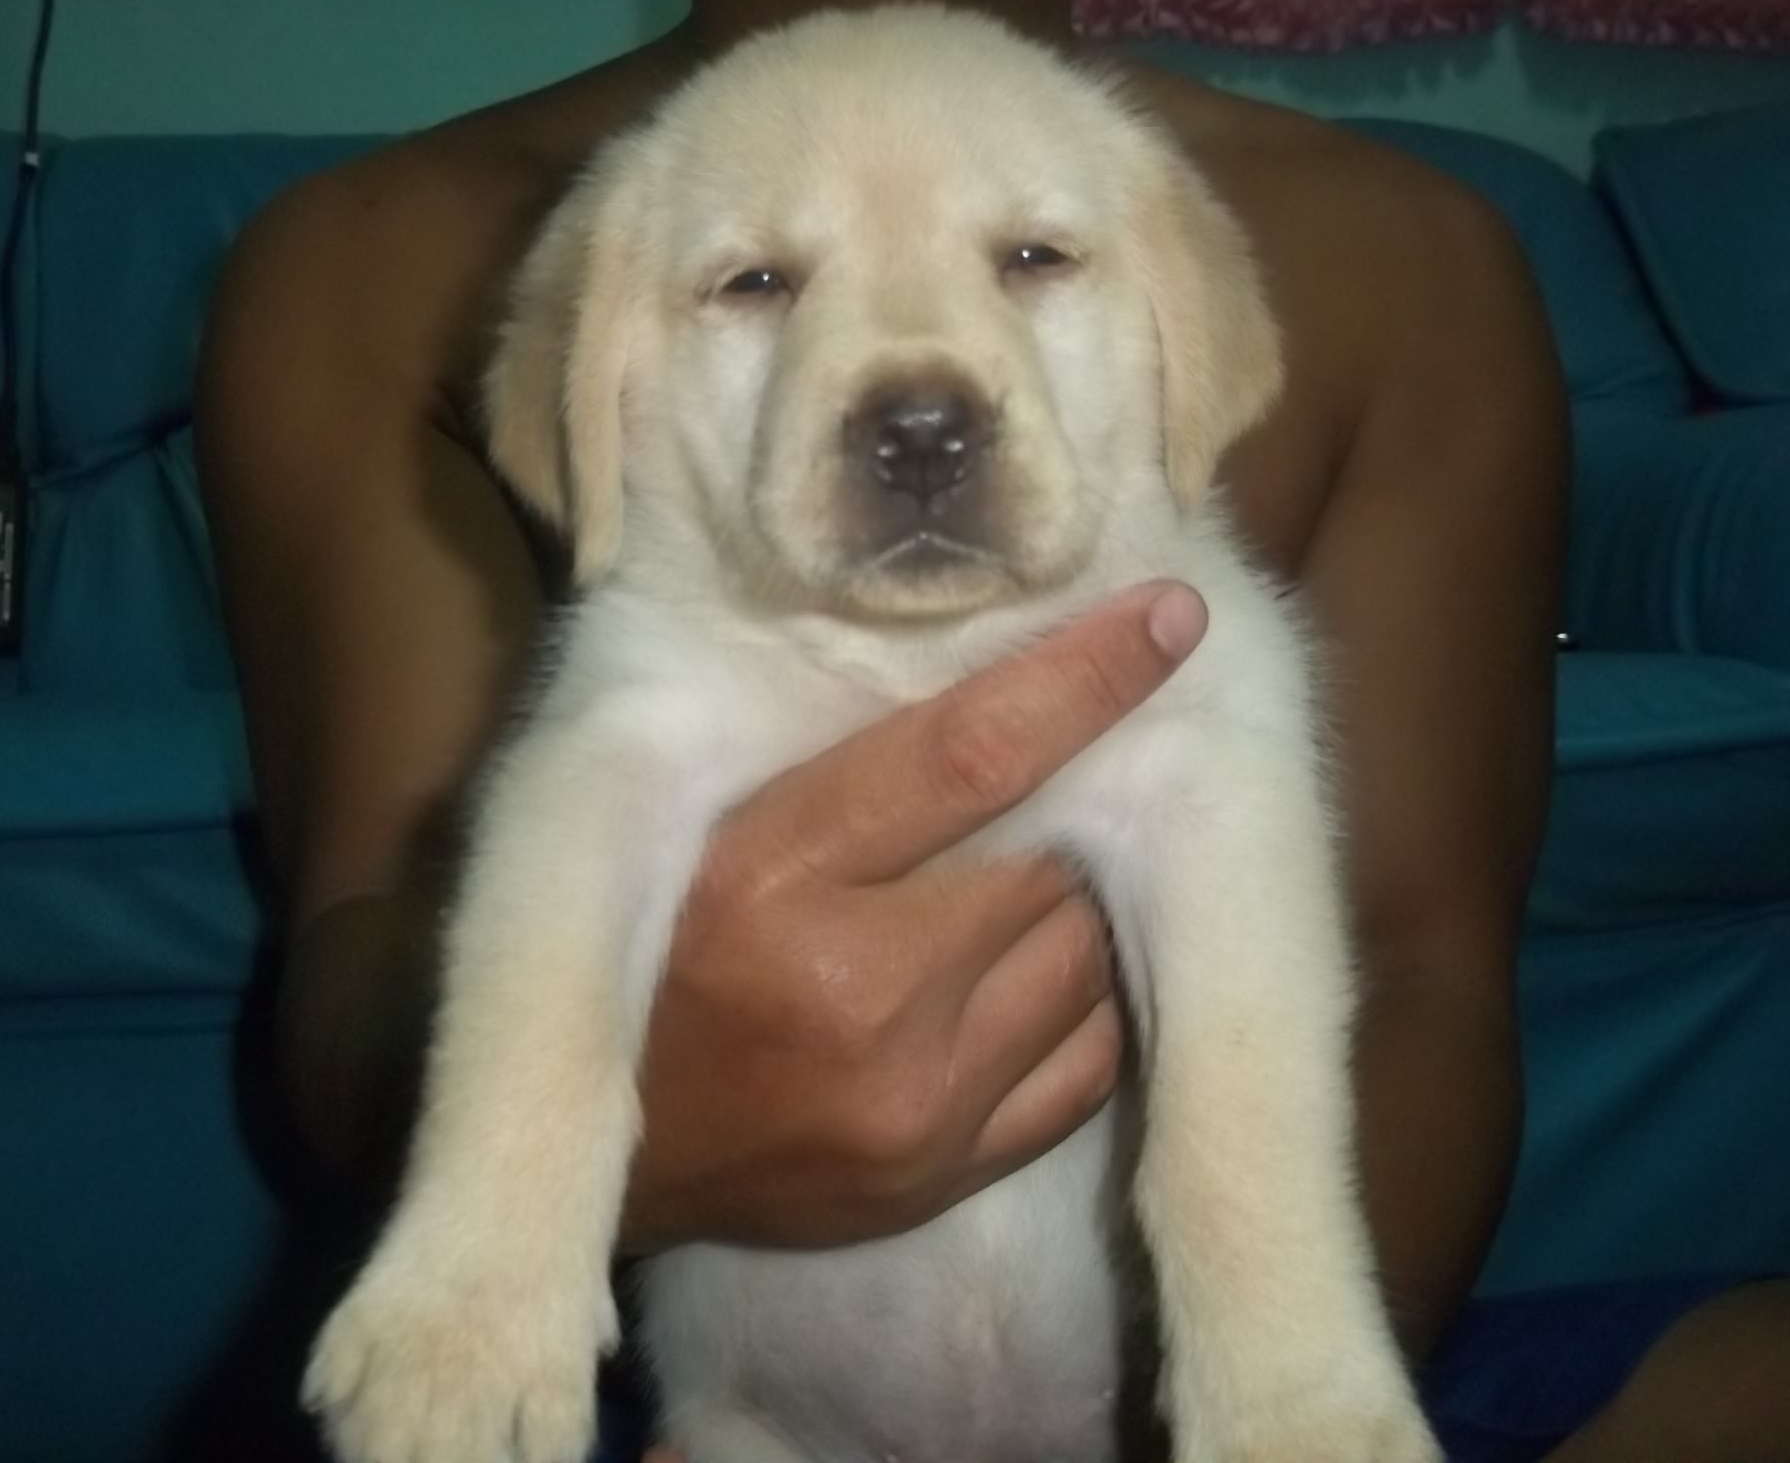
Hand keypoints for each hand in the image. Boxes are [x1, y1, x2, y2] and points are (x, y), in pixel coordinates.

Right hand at [620, 582, 1207, 1252]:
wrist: (619, 1156)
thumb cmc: (658, 961)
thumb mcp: (711, 835)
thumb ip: (841, 770)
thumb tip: (1003, 683)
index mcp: (771, 875)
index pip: (969, 755)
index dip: (1082, 679)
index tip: (1169, 618)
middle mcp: (857, 990)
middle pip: (1047, 862)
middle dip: (1059, 820)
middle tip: (1041, 801)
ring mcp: (915, 1099)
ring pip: (1083, 959)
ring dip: (1070, 913)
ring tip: (1022, 896)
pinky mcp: (949, 1173)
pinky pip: (1086, 1065)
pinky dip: (1082, 1008)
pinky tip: (1037, 980)